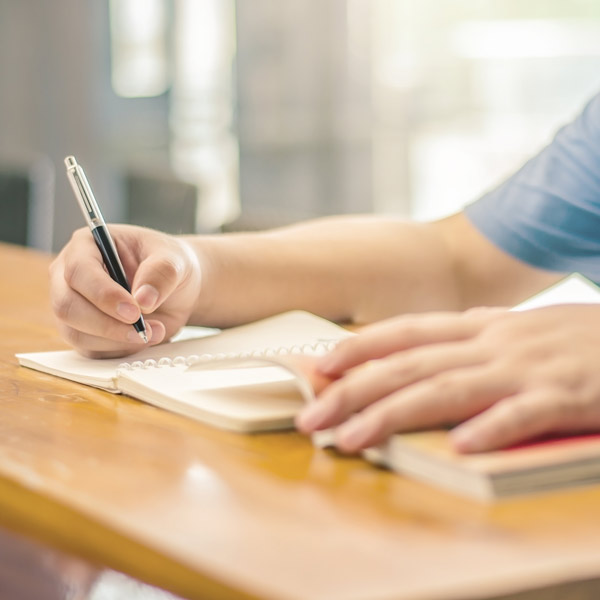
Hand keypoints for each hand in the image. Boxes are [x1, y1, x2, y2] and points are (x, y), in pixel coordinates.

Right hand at [50, 225, 201, 357]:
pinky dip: (119, 350)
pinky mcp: (83, 332)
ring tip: (154, 331)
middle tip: (143, 329)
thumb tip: (143, 299)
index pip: (79, 271)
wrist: (176, 290)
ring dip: (116, 340)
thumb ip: (161, 274)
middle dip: (106, 324)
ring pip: (76, 333)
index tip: (133, 311)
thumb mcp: (174, 260)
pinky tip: (145, 339)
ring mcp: (73, 306)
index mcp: (87, 245)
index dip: (104, 294)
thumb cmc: (168, 266)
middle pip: (67, 306)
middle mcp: (70, 276)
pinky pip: (91, 350)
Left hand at [295, 305, 599, 452]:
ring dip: (394, 414)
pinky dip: (490, 428)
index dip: (359, 348)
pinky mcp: (569, 397)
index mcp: (480, 327)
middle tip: (311, 417)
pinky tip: (458, 446)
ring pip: (448, 389)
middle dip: (353, 391)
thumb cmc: (577, 339)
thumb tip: (430, 345)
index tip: (318, 367)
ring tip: (353, 440)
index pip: (405, 333)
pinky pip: (524, 414)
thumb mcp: (518, 330)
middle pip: (410, 366)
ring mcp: (528, 368)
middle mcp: (493, 343)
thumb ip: (474, 337)